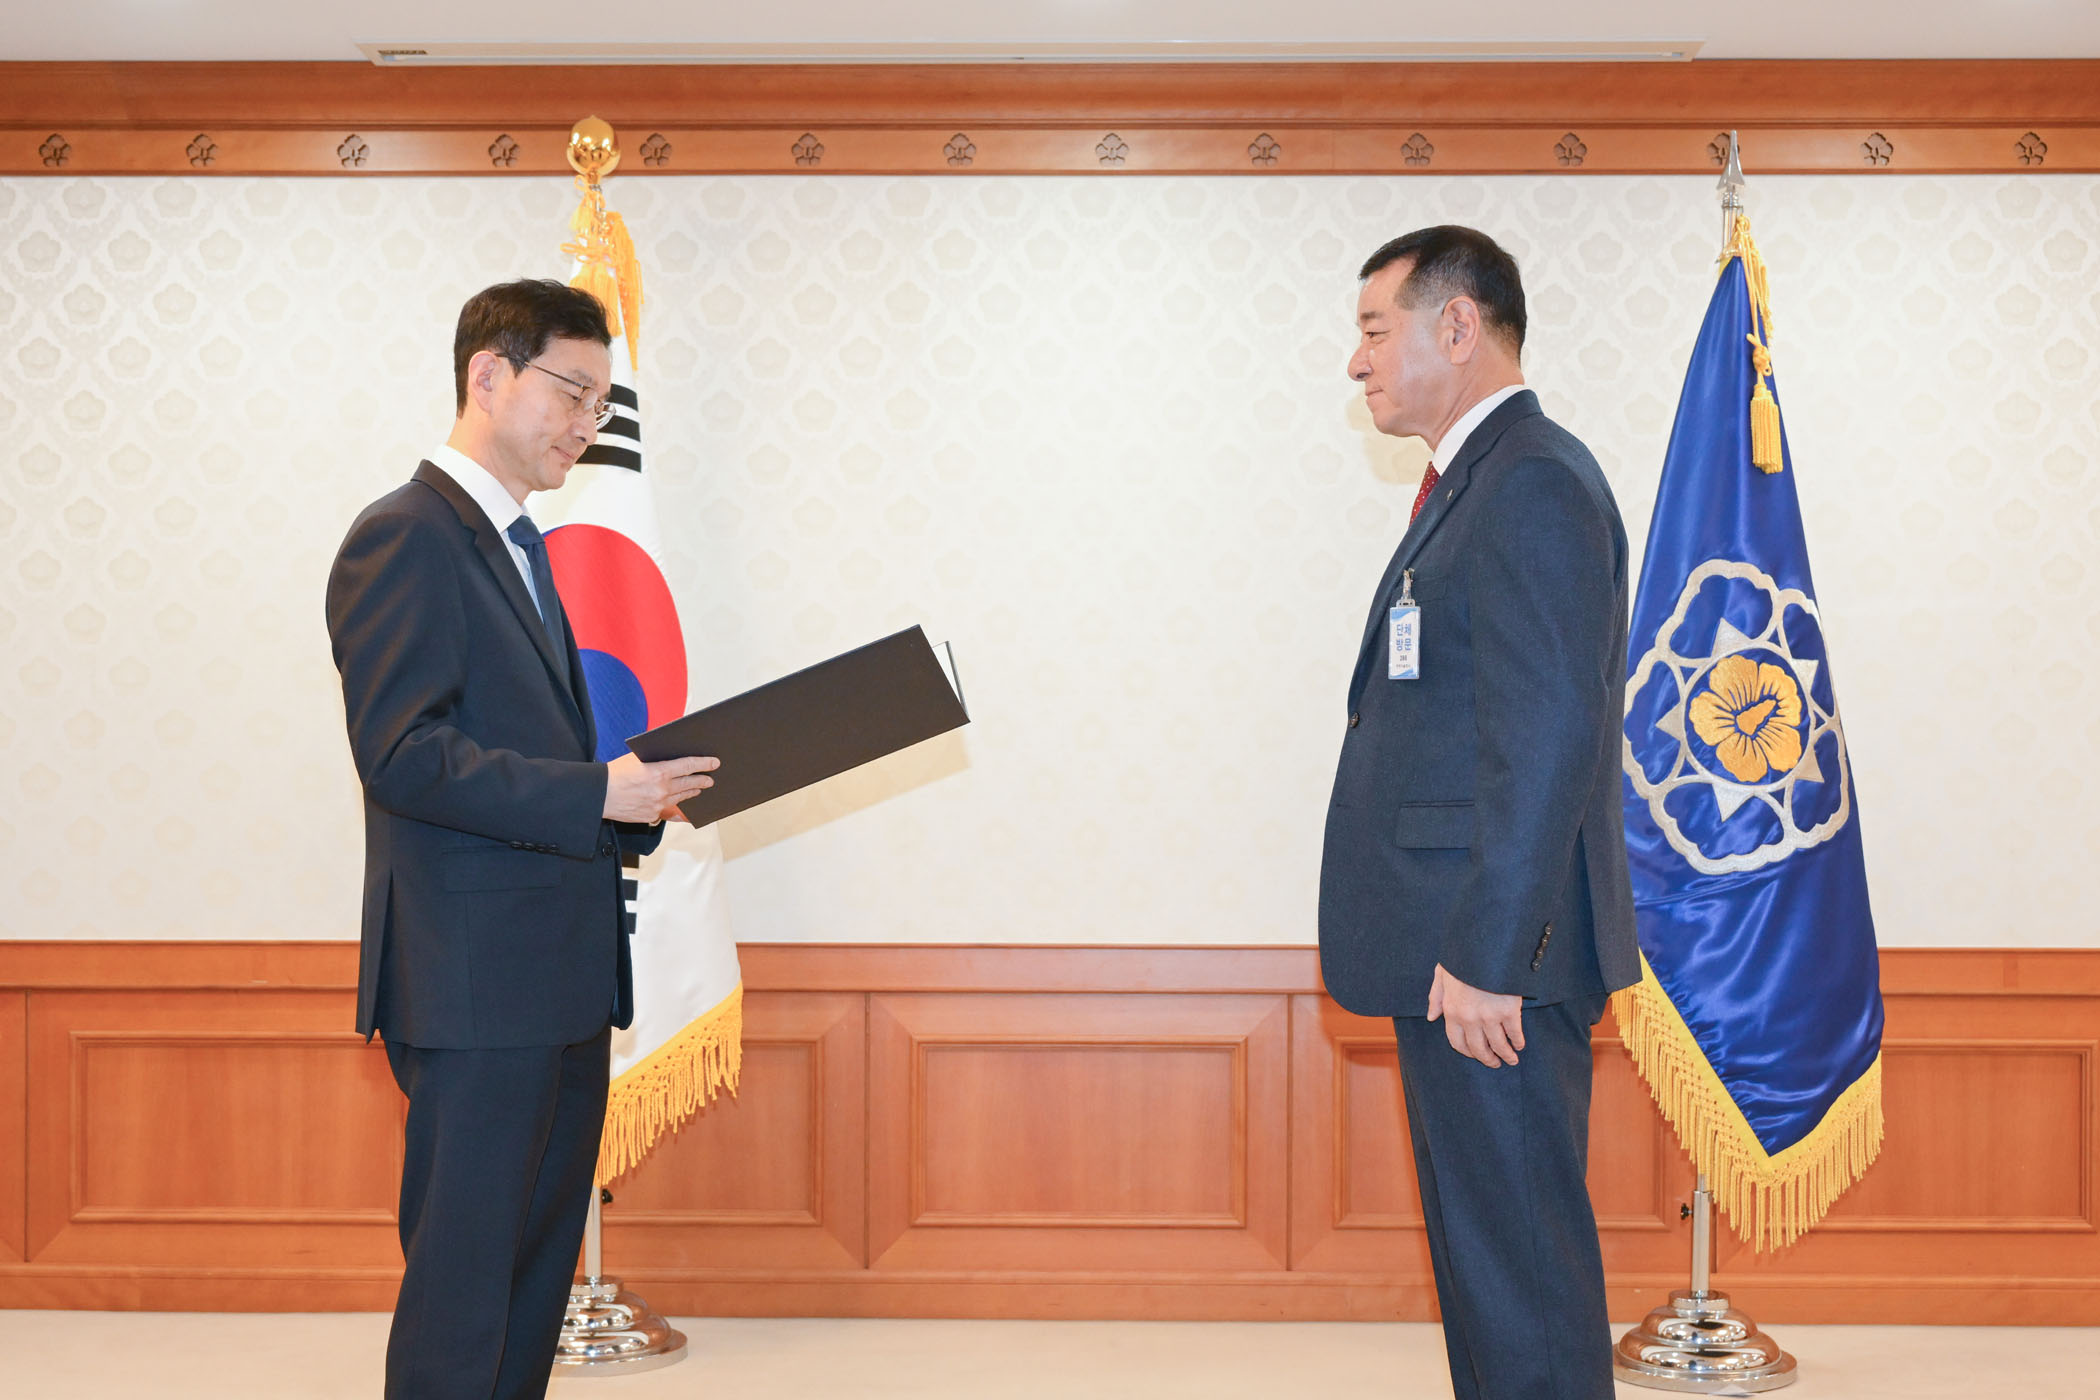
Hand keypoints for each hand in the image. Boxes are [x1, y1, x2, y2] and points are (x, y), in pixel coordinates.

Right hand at [603, 753, 718, 823]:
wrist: (599, 795)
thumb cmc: (615, 774)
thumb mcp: (636, 758)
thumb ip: (655, 757)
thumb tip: (671, 754)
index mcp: (659, 772)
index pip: (688, 766)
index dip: (703, 763)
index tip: (714, 762)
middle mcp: (661, 790)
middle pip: (688, 784)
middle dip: (702, 780)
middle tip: (710, 779)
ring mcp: (657, 805)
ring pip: (680, 799)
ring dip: (691, 793)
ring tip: (698, 789)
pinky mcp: (651, 816)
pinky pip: (667, 811)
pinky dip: (673, 805)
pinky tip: (679, 804)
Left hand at [1427, 963, 1524, 1067]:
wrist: (1486, 946)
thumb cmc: (1462, 957)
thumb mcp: (1441, 974)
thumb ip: (1435, 997)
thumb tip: (1431, 1017)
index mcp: (1451, 1011)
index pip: (1457, 1041)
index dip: (1467, 1052)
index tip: (1475, 1055)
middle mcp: (1469, 1018)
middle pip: (1478, 1048)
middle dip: (1488, 1059)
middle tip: (1495, 1063)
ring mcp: (1489, 1017)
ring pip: (1498, 1045)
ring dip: (1505, 1055)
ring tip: (1511, 1060)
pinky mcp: (1509, 1011)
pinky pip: (1514, 1033)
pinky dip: (1518, 1041)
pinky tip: (1520, 1044)